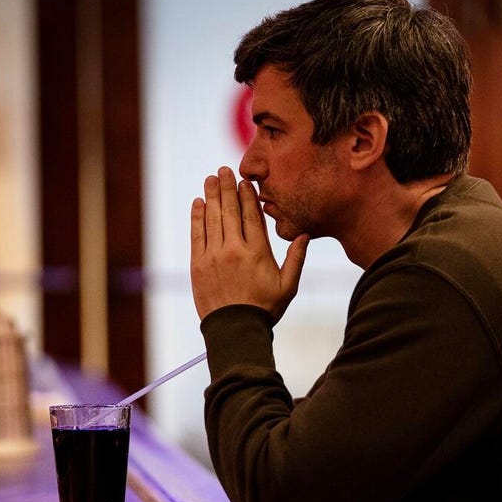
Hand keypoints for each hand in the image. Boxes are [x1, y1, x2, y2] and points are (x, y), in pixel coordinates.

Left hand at [190, 167, 308, 321]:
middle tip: (224, 170)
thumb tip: (304, 235)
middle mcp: (235, 250)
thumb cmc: (265, 309)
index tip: (244, 181)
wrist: (235, 330)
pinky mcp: (198, 264)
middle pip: (230, 211)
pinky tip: (198, 203)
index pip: (251, 216)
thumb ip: (296, 259)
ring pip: (212, 219)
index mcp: (258, 252)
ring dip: (211, 196)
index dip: (246, 196)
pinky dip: (197, 217)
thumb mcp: (288, 286)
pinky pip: (197, 234)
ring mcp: (214, 256)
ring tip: (211, 179)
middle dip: (226, 188)